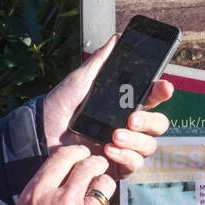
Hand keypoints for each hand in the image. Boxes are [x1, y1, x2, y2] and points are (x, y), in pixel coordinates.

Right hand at [3, 144, 125, 204]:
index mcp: (39, 192)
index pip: (62, 158)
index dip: (75, 152)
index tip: (81, 153)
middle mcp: (65, 197)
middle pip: (89, 166)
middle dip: (95, 164)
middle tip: (98, 167)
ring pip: (106, 185)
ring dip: (105, 188)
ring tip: (103, 193)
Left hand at [39, 32, 173, 175]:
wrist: (41, 133)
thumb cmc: (61, 105)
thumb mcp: (80, 80)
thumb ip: (100, 61)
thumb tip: (117, 38)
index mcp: (126, 103)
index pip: (154, 97)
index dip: (162, 91)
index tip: (163, 87)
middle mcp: (130, 126)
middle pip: (159, 124)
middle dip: (150, 121)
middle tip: (132, 118)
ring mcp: (125, 147)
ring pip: (149, 146)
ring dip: (135, 141)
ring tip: (114, 136)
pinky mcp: (116, 166)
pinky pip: (134, 165)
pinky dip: (125, 157)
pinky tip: (108, 150)